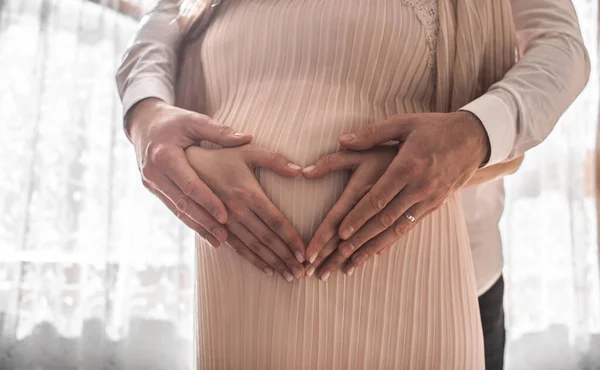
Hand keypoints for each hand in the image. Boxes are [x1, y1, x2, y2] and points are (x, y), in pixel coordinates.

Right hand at [128, 98, 251, 247]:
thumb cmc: (173, 121)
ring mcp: (151, 183)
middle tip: (224, 236)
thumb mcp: (194, 121)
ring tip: (218, 241)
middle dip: (204, 221)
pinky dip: (190, 221)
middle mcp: (154, 172)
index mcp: (165, 155)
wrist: (143, 123)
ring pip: (178, 210)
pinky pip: (174, 208)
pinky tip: (205, 233)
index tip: (225, 215)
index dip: (207, 201)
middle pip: (183, 203)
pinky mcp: (153, 189)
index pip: (189, 184)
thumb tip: (246, 137)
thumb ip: (219, 131)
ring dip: (198, 226)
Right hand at [185, 144, 306, 280]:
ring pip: (253, 247)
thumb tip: (299, 170)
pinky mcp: (215, 228)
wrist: (184, 165)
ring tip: (289, 277)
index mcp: (249, 193)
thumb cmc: (220, 156)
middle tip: (301, 273)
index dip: (291, 239)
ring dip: (272, 263)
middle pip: (267, 239)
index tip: (304, 253)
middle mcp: (238, 211)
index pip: (276, 221)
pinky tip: (267, 270)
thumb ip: (274, 160)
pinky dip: (253, 260)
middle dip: (286, 258)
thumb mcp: (248, 152)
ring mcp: (225, 222)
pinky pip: (237, 248)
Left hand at [330, 112, 489, 272]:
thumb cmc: (434, 128)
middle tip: (339, 255)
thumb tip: (342, 140)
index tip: (340, 232)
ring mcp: (428, 199)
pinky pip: (409, 227)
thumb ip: (372, 133)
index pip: (378, 198)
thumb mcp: (404, 123)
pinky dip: (390, 241)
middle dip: (360, 239)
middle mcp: (419, 187)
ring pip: (397, 229)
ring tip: (352, 262)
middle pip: (385, 219)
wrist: (474, 139)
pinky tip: (376, 252)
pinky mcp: (434, 206)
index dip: (358, 217)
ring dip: (373, 246)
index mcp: (408, 166)